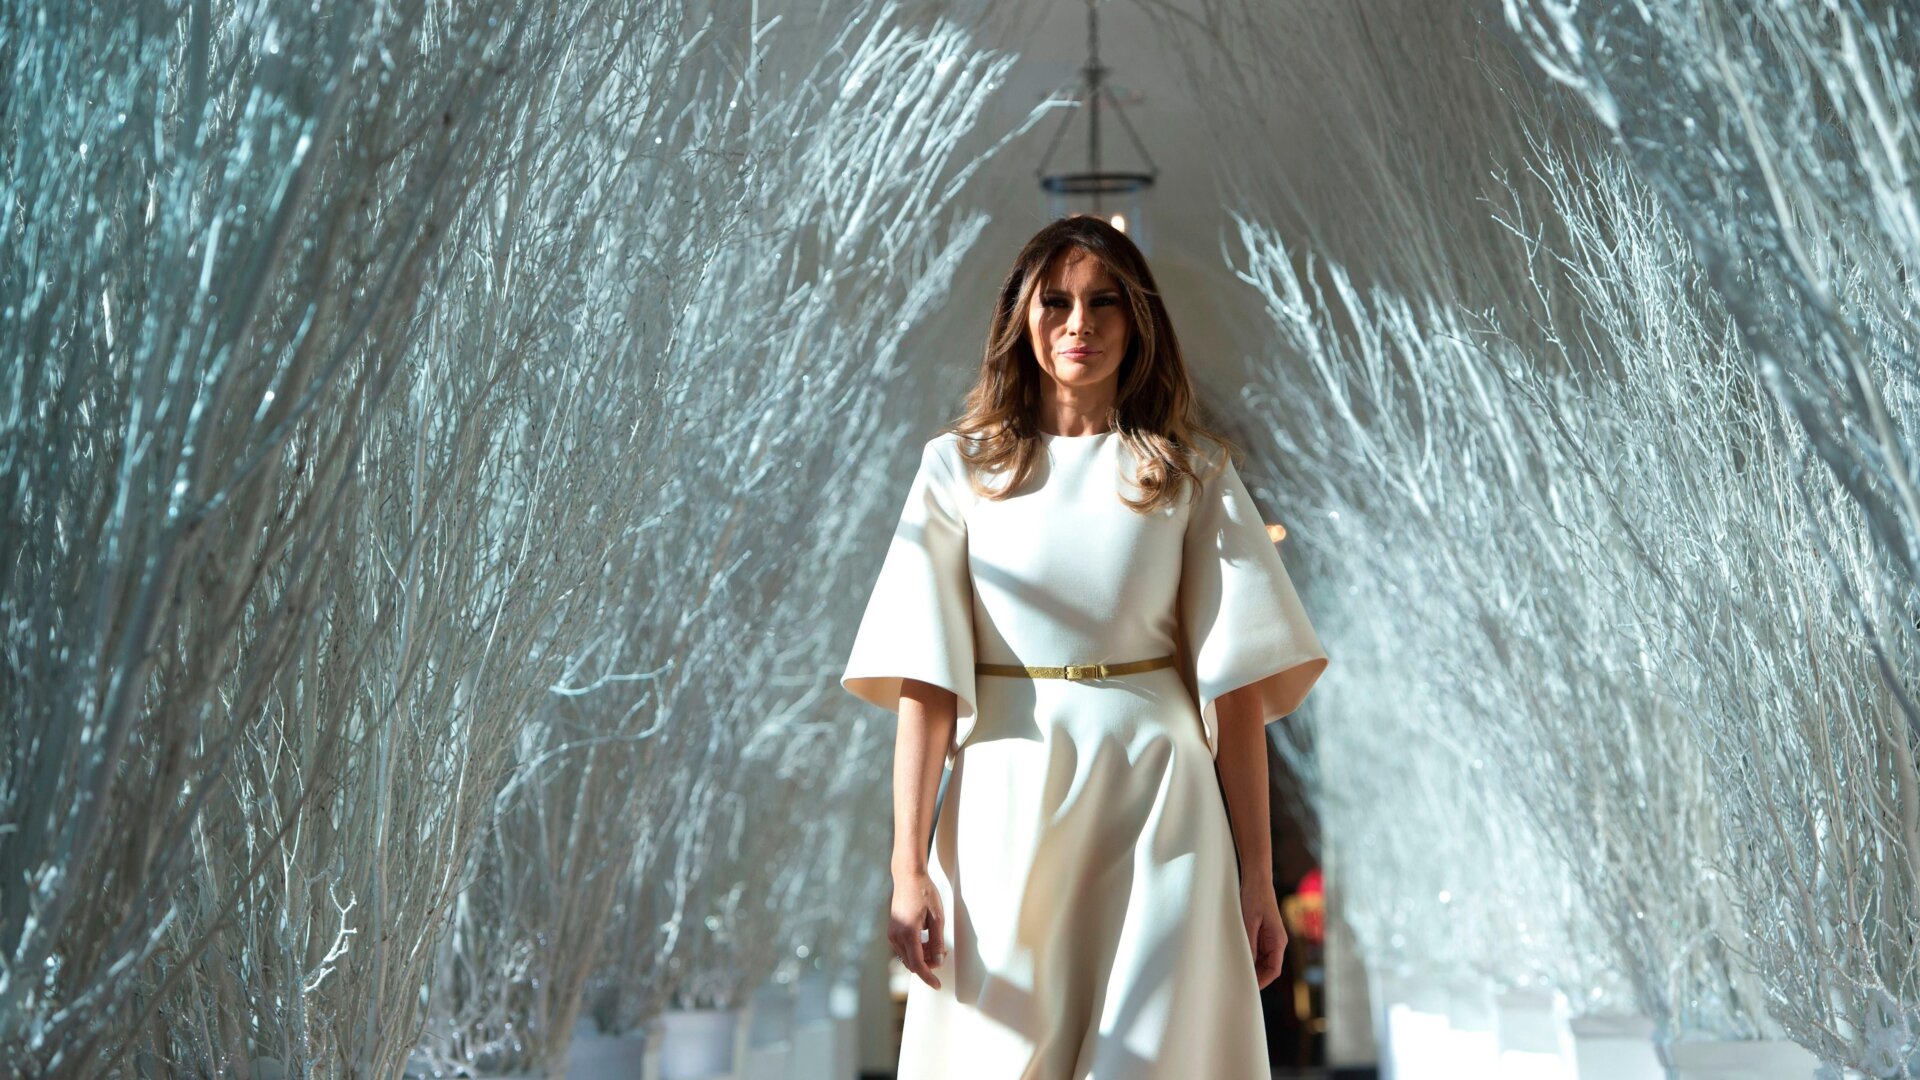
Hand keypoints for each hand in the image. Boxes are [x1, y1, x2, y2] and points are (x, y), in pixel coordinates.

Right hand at [889, 870, 945, 989]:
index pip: (918, 964)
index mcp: (908, 933)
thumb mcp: (937, 918)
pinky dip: (916, 950)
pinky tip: (926, 940)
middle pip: (912, 963)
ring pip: (908, 957)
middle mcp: (896, 936)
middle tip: (943, 953)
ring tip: (936, 943)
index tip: (937, 985)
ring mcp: (892, 934)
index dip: (928, 977)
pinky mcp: (892, 931)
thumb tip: (938, 961)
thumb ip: (938, 942)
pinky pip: (904, 949)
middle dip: (928, 964)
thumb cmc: (924, 894)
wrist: (908, 878)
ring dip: (922, 957)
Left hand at [1241, 877, 1287, 988]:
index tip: (1248, 987)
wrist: (1257, 879)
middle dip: (1255, 976)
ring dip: (1250, 966)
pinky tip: (1235, 957)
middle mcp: (1276, 942)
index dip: (1262, 981)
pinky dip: (1247, 956)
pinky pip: (1256, 951)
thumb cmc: (1255, 897)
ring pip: (1261, 961)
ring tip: (1234, 971)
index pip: (1274, 970)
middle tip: (1237, 982)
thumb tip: (1247, 965)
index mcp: (1278, 941)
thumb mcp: (1249, 922)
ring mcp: (1269, 938)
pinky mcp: (1262, 933)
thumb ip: (1249, 944)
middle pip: (1268, 968)